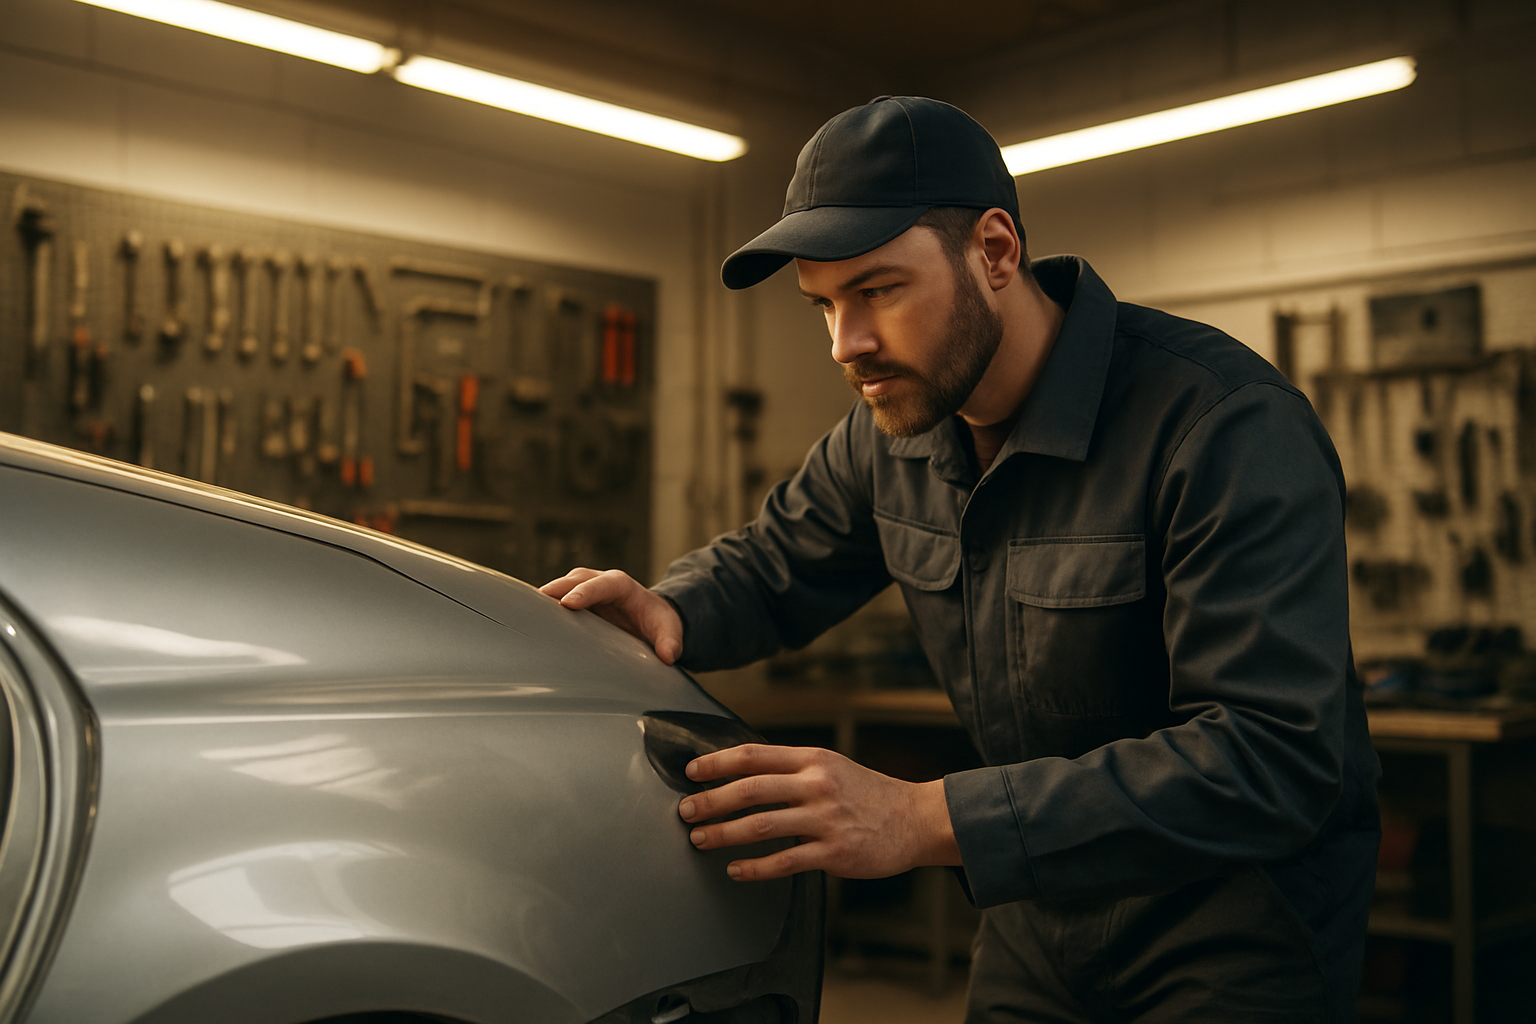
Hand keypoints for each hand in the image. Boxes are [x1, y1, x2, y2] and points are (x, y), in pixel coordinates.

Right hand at [538, 567, 683, 664]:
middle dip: (556, 590)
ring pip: (560, 587)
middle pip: (573, 580)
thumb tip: (668, 656)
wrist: (650, 618)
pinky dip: (542, 608)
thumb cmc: (658, 622)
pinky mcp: (575, 603)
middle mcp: (599, 583)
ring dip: (543, 598)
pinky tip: (526, 622)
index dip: (583, 592)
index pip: (600, 585)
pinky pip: (556, 601)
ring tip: (522, 612)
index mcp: (621, 585)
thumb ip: (670, 642)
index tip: (568, 604)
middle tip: (534, 605)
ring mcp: (584, 591)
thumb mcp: (669, 630)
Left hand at [677, 744, 960, 880]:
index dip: (717, 763)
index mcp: (812, 759)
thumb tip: (743, 774)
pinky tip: (735, 871)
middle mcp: (817, 784)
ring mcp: (825, 819)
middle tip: (686, 811)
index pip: (754, 755)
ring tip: (701, 840)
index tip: (691, 771)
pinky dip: (754, 867)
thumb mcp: (832, 766)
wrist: (915, 819)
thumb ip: (792, 768)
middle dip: (711, 801)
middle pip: (750, 789)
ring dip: (724, 834)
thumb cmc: (868, 793)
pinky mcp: (834, 852)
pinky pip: (785, 861)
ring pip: (762, 825)